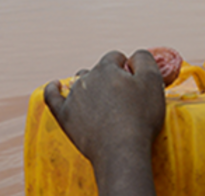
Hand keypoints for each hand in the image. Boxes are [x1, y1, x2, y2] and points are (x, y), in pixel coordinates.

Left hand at [44, 50, 163, 195]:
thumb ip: (144, 59)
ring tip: (103, 101)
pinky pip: (51, 97)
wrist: (121, 149)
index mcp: (107, 69)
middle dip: (109, 78)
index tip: (133, 80)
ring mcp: (73, 98)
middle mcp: (86, 79)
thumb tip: (134, 55)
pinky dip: (52, 89)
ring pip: (79, 83)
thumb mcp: (153, 81)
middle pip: (97, 71)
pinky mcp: (64, 116)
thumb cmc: (140, 116)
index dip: (125, 66)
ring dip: (90, 87)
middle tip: (123, 96)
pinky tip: (54, 85)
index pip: (114, 57)